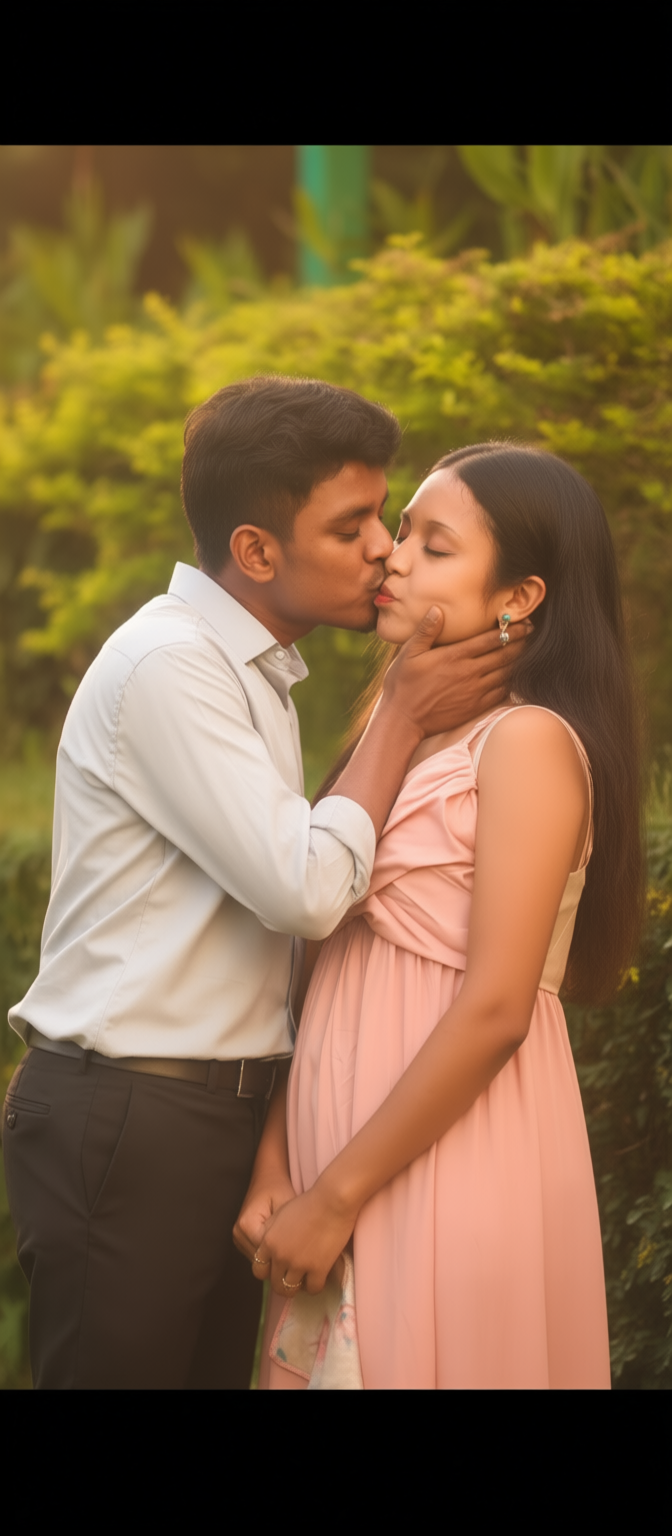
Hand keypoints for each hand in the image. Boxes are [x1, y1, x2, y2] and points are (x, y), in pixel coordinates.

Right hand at [233, 1169, 295, 1267]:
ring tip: (291, 1250)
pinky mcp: (242, 1240)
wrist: (267, 1177)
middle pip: (260, 1260)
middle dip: (279, 1260)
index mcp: (247, 1224)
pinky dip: (269, 1254)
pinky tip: (282, 1247)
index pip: (266, 1253)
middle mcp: (238, 1232)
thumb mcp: (286, 1205)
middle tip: (298, 1256)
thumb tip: (296, 1251)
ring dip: (273, 1259)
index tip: (300, 1254)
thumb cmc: (278, 1188)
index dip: (284, 1255)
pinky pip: (257, 1255)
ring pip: (258, 1261)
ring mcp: (238, 1237)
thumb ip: (287, 1228)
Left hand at [253, 1185, 355, 1296]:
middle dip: (282, 1282)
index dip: (269, 1271)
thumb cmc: (309, 1202)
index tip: (278, 1269)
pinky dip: (315, 1285)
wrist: (332, 1200)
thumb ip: (270, 1232)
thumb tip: (267, 1247)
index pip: (259, 1270)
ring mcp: (299, 1264)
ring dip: (297, 1286)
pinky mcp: (318, 1269)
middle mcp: (280, 1256)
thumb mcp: (280, 1214)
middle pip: (274, 1283)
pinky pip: (313, 1289)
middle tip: (292, 1276)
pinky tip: (319, 1276)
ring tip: (305, 1278)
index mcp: (269, 1242)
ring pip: (291, 1290)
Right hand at [382, 611, 531, 739]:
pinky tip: (513, 676)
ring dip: (518, 661)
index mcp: (454, 656)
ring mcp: (474, 691)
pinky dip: (510, 682)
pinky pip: (501, 693)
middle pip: (504, 655)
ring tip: (527, 651)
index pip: (491, 639)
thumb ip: (426, 630)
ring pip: (506, 673)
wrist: (403, 720)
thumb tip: (438, 609)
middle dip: (520, 642)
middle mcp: (469, 673)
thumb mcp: (408, 653)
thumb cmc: (403, 684)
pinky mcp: (475, 707)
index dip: (510, 630)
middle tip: (531, 633)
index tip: (523, 623)